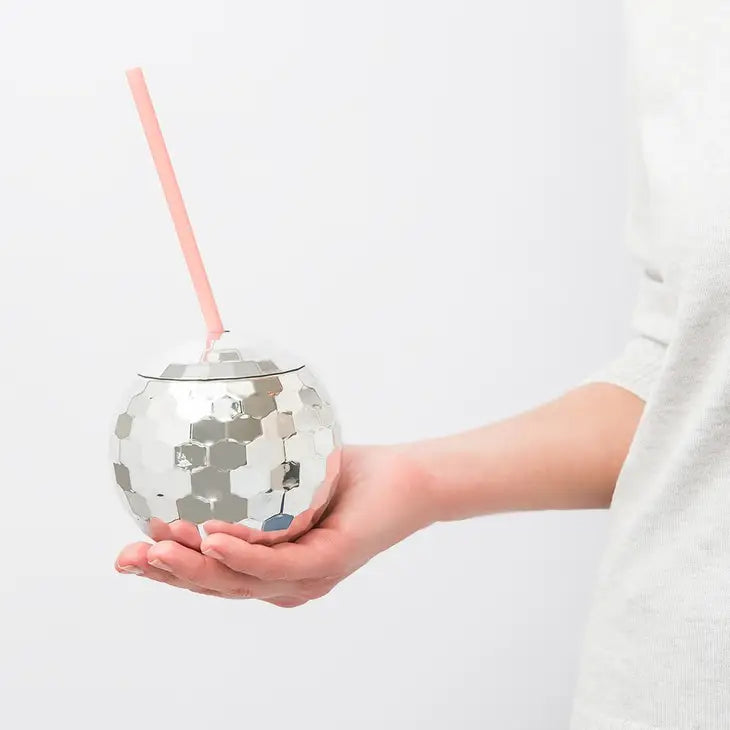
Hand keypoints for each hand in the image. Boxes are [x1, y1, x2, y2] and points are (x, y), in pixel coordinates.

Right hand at [115, 445, 435, 605]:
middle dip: (166, 575)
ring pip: (239, 582)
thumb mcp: (289, 472)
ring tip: (154, 549)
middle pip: (214, 586)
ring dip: (193, 568)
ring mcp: (306, 577)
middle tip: (125, 558)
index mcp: (269, 564)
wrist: (407, 479)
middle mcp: (284, 580)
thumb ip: (250, 465)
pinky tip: (211, 539)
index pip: (209, 574)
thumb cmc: (347, 476)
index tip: (125, 553)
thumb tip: (209, 420)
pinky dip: (242, 555)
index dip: (165, 570)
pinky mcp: (329, 562)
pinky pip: (278, 563)